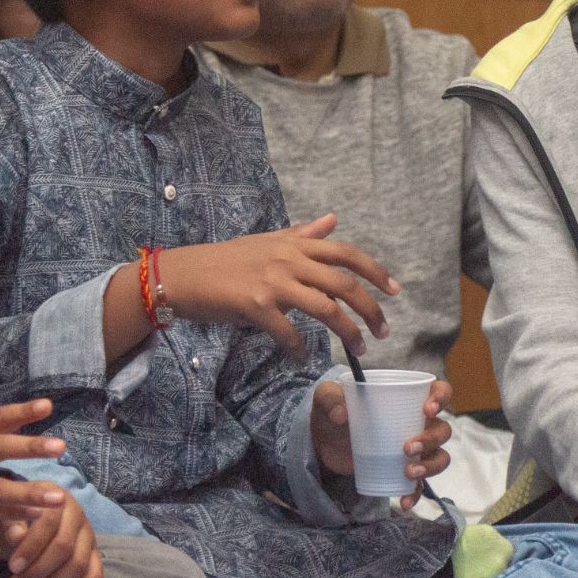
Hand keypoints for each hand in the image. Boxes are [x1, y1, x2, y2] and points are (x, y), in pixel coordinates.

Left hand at [0, 492, 104, 577]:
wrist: (29, 517)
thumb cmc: (15, 516)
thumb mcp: (5, 514)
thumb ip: (9, 524)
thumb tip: (16, 537)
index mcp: (56, 497)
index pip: (49, 522)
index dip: (31, 546)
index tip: (12, 567)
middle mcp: (78, 514)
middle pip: (64, 547)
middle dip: (38, 572)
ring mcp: (89, 536)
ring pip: (78, 565)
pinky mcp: (95, 556)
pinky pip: (94, 577)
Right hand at [160, 213, 396, 359]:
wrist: (184, 274)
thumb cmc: (226, 260)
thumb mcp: (269, 241)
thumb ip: (303, 234)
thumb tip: (333, 219)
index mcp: (294, 244)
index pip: (345, 253)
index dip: (375, 271)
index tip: (394, 290)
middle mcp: (288, 259)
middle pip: (343, 282)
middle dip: (370, 308)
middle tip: (383, 331)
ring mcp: (272, 282)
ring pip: (325, 308)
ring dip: (347, 332)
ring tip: (359, 349)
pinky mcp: (255, 305)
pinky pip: (288, 332)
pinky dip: (301, 349)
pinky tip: (305, 358)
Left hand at [310, 379, 452, 509]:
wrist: (322, 442)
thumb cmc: (333, 412)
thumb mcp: (327, 398)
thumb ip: (330, 398)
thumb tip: (341, 414)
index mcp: (408, 397)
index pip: (440, 391)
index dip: (441, 397)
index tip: (427, 409)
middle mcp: (418, 423)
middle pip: (442, 430)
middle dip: (431, 439)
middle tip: (406, 448)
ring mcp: (414, 450)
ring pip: (440, 457)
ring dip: (430, 466)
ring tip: (408, 472)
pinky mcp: (403, 472)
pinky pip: (419, 485)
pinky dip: (415, 494)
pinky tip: (403, 501)